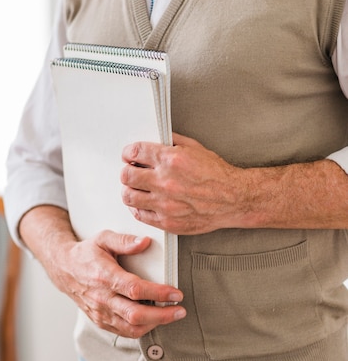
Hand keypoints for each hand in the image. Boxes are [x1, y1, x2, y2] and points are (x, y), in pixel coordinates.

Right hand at [43, 229, 185, 338]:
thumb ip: (124, 241)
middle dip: (162, 315)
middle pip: (136, 315)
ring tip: (171, 315)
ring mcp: (100, 312)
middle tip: (180, 310)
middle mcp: (101, 298)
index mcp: (104, 276)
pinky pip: (124, 331)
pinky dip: (142, 328)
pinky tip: (154, 320)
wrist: (64, 270)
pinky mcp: (100, 321)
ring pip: (131, 328)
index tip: (176, 293)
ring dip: (155, 324)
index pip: (135, 290)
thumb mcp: (103, 239)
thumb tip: (146, 242)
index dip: (159, 293)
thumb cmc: (86, 254)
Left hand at [120, 133, 247, 234]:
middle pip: (126, 175)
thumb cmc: (217, 175)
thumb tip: (155, 139)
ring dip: (129, 190)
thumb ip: (172, 141)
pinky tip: (143, 202)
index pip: (135, 152)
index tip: (129, 155)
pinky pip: (139, 214)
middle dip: (127, 171)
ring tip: (136, 188)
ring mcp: (164, 204)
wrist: (233, 199)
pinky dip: (137, 207)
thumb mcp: (195, 148)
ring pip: (128, 196)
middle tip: (132, 172)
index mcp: (171, 160)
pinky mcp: (167, 221)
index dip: (128, 153)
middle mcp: (165, 182)